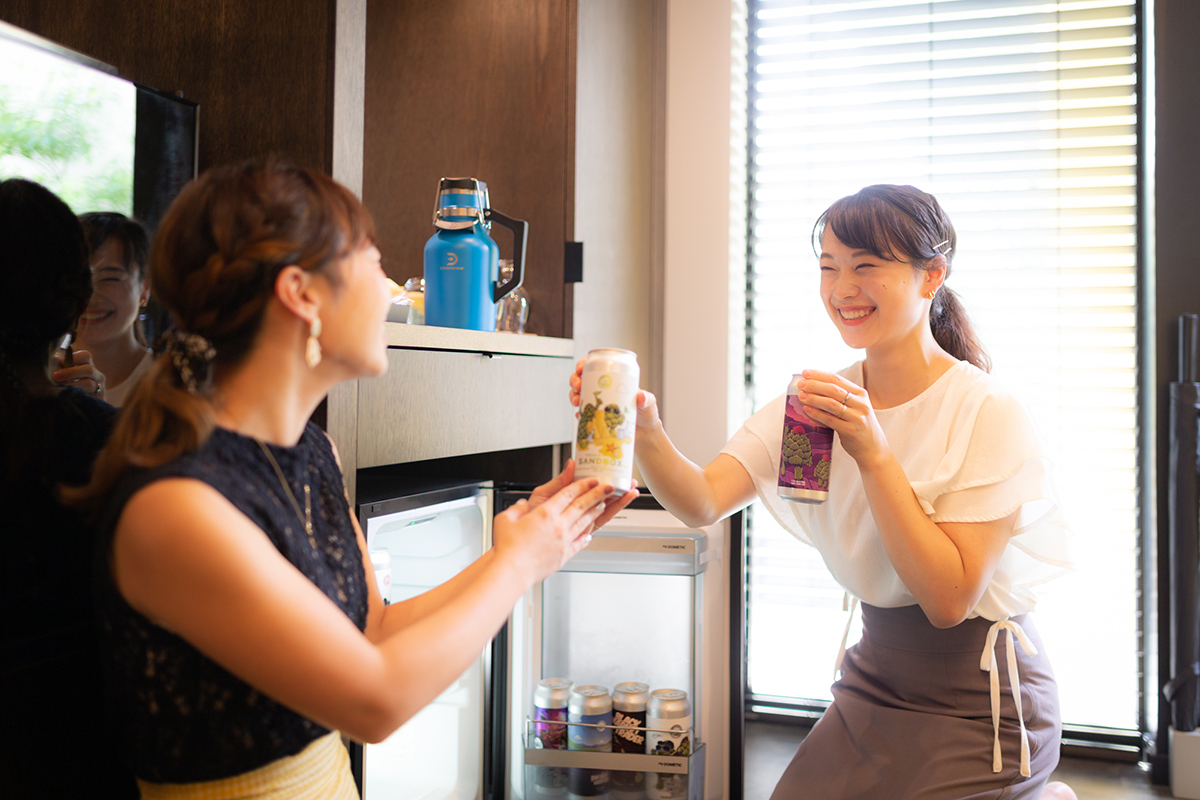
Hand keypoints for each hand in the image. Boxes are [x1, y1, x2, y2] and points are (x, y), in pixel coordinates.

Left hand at [52, 349, 105, 397]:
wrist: (82, 410)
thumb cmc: (67, 388)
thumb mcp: (64, 376)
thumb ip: (60, 368)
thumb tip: (50, 361)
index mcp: (87, 365)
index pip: (85, 356)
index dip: (74, 357)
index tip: (61, 362)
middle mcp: (96, 375)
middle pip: (88, 369)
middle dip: (70, 372)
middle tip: (55, 377)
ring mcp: (99, 387)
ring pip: (89, 384)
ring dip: (73, 385)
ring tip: (61, 389)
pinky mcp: (100, 399)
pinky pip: (91, 397)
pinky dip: (79, 396)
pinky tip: (69, 398)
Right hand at [493, 471, 613, 582]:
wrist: (512, 571)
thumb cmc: (507, 547)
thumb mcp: (505, 519)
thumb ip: (516, 509)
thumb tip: (521, 505)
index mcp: (545, 513)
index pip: (568, 494)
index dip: (582, 484)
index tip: (591, 480)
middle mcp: (558, 525)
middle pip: (582, 505)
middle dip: (597, 494)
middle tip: (608, 487)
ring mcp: (564, 541)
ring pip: (584, 522)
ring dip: (595, 512)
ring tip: (603, 505)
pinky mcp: (564, 555)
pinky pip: (579, 543)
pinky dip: (586, 537)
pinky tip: (589, 535)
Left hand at [527, 460, 641, 532]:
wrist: (525, 538)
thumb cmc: (531, 516)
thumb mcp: (544, 494)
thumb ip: (560, 481)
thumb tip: (571, 464)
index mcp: (570, 494)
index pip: (590, 482)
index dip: (602, 474)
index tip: (614, 466)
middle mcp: (579, 505)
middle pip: (603, 494)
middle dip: (618, 485)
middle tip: (629, 478)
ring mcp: (584, 516)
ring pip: (607, 505)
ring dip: (621, 497)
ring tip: (632, 488)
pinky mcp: (586, 527)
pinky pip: (604, 517)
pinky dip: (615, 508)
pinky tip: (624, 500)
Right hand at [569, 359, 661, 432]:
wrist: (645, 435)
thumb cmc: (647, 415)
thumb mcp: (649, 404)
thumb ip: (647, 400)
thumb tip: (642, 396)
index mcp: (615, 382)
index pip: (596, 367)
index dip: (584, 365)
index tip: (580, 368)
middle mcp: (604, 391)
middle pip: (583, 380)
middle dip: (575, 380)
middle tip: (577, 386)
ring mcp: (599, 404)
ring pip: (579, 394)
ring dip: (573, 395)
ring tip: (575, 401)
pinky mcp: (596, 418)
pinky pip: (582, 413)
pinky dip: (578, 413)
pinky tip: (579, 415)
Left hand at [795, 369, 887, 464]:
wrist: (873, 448)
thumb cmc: (859, 425)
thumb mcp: (855, 407)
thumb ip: (841, 397)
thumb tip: (813, 387)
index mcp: (861, 394)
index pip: (838, 379)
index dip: (820, 375)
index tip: (805, 373)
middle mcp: (861, 404)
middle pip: (834, 390)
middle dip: (815, 385)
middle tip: (801, 384)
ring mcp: (857, 417)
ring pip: (831, 404)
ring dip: (814, 398)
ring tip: (801, 396)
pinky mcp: (851, 431)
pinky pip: (830, 420)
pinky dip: (817, 414)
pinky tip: (807, 410)